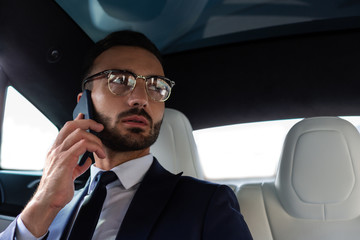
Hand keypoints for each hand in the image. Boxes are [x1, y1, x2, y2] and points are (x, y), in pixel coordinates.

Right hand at [20, 113, 104, 236]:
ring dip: (95, 139)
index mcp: (56, 151)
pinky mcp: (65, 160)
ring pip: (79, 133)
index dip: (78, 121)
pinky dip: (94, 147)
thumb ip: (79, 164)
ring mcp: (59, 153)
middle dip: (88, 122)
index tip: (86, 117)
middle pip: (71, 125)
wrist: (48, 201)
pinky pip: (82, 145)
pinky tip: (99, 155)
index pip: (66, 129)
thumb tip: (89, 160)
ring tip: (101, 149)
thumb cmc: (58, 189)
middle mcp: (56, 149)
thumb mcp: (71, 173)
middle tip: (100, 127)